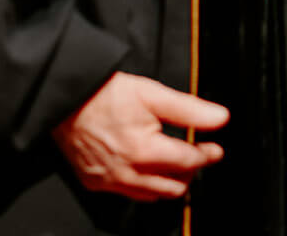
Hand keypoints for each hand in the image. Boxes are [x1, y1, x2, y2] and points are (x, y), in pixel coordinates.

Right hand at [52, 73, 228, 200]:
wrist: (66, 98)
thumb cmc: (106, 93)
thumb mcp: (153, 94)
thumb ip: (190, 110)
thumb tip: (221, 118)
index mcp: (145, 152)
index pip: (188, 161)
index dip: (207, 154)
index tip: (215, 149)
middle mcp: (127, 173)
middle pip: (174, 186)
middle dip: (190, 172)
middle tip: (196, 156)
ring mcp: (109, 181)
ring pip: (153, 194)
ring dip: (169, 182)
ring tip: (175, 163)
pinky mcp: (94, 182)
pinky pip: (128, 193)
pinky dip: (144, 185)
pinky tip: (147, 168)